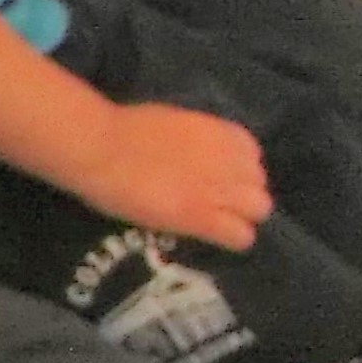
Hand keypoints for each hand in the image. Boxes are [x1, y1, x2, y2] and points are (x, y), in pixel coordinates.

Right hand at [74, 103, 270, 251]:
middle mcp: (230, 161)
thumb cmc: (124, 129)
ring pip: (259, 210)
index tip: (217, 178)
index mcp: (223, 133)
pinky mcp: (202, 217)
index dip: (236, 171)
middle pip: (259, 186)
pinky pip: (240, 236)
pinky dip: (232, 239)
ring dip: (240, 217)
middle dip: (242, 196)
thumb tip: (199, 153)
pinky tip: (215, 238)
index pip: (253, 157)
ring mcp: (218, 190)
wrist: (101, 148)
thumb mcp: (176, 123)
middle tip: (215, 204)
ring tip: (216, 222)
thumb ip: (199, 140)